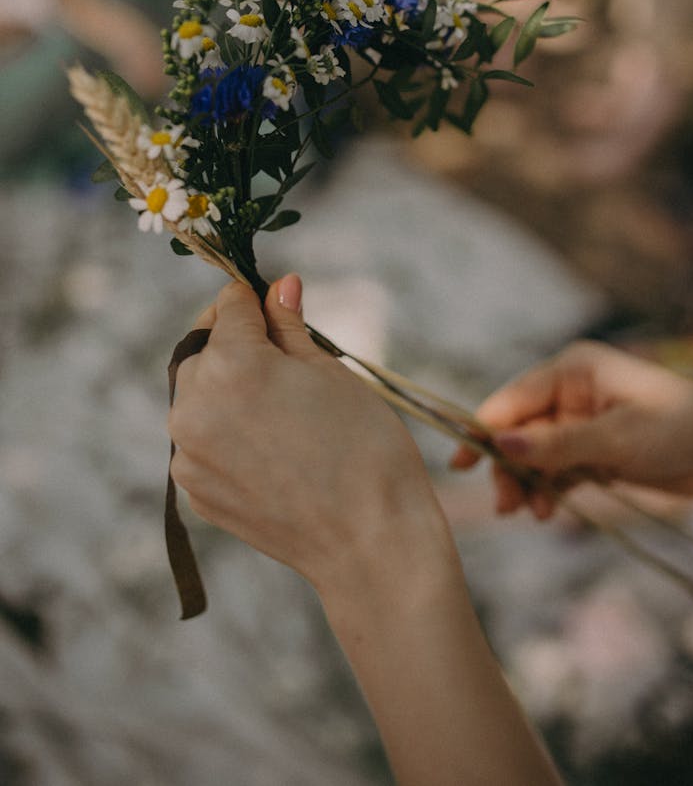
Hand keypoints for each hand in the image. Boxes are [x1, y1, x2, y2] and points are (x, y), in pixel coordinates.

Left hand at [169, 276, 440, 594]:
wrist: (370, 542)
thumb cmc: (364, 448)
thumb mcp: (330, 371)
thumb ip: (289, 326)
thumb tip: (280, 284)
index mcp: (230, 366)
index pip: (228, 307)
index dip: (257, 301)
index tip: (278, 307)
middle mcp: (193, 408)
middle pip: (202, 350)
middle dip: (236, 345)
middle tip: (286, 362)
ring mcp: (188, 456)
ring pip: (196, 397)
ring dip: (227, 389)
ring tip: (281, 409)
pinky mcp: (194, 491)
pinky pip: (200, 442)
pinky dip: (226, 432)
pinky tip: (272, 445)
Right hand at [452, 340, 692, 518]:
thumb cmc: (680, 428)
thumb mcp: (616, 438)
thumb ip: (556, 445)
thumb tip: (499, 445)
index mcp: (572, 370)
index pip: (513, 400)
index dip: (483, 431)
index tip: (460, 463)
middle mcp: (571, 392)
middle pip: (519, 431)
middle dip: (509, 467)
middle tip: (505, 505)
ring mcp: (581, 422)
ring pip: (535, 455)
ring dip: (528, 483)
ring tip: (532, 513)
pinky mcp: (594, 450)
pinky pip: (557, 469)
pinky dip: (550, 489)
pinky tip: (549, 511)